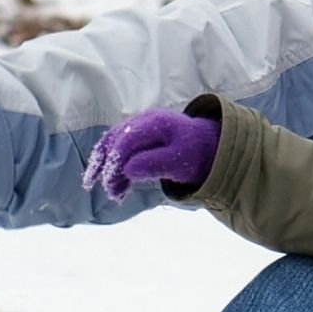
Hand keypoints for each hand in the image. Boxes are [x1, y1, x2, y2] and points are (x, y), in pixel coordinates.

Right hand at [84, 108, 219, 199]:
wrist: (206, 144)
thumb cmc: (194, 153)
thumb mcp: (180, 161)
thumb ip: (154, 164)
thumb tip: (128, 170)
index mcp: (156, 123)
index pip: (126, 140)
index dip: (115, 162)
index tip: (111, 184)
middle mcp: (143, 120)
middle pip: (114, 139)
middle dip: (106, 166)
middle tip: (108, 191)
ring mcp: (138, 125)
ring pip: (112, 143)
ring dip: (106, 167)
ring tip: (112, 192)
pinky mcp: (136, 135)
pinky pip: (117, 147)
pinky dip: (113, 165)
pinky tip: (116, 184)